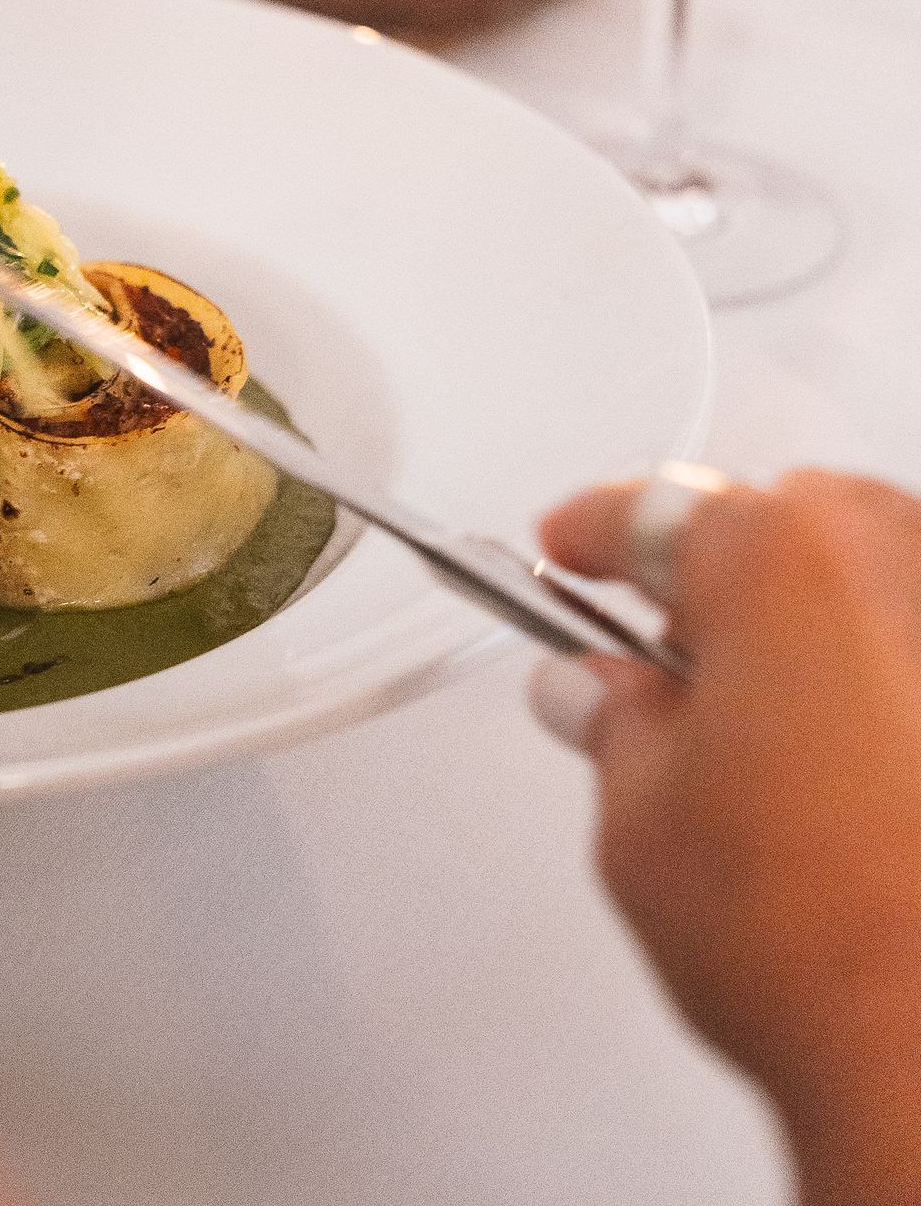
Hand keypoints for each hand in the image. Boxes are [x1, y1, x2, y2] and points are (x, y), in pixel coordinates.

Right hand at [540, 471, 920, 1205]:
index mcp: (778, 556)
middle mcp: (894, 563)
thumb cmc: (813, 944)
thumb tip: (601, 699)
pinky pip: (916, 652)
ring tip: (764, 733)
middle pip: (780, 523)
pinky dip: (886, 684)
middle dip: (716, 581)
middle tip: (661, 659)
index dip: (591, 535)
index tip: (571, 548)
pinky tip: (854, 767)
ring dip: (813, 628)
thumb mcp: (640, 817)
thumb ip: (613, 724)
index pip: (652, 512)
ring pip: (870, 578)